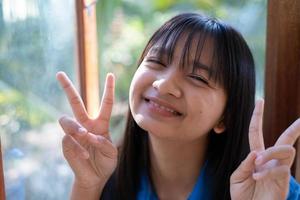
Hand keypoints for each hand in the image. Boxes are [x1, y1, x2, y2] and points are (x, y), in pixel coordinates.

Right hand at [56, 72, 117, 189]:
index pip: (106, 103)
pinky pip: (68, 140)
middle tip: (59, 74)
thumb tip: (87, 135)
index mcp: (101, 123)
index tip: (110, 75)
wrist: (95, 177)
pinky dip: (78, 148)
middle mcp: (86, 125)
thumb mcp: (112, 153)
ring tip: (84, 136)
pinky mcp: (66, 144)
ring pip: (66, 120)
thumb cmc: (105, 162)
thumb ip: (103, 142)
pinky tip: (84, 156)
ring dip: (75, 128)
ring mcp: (75, 134)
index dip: (108, 89)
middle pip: (75, 103)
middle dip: (67, 88)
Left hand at [230, 99, 299, 199]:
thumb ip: (244, 164)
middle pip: (285, 139)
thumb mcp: (237, 178)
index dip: (258, 117)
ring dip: (271, 152)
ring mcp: (279, 169)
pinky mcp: (284, 180)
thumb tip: (256, 152)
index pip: (256, 132)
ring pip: (285, 150)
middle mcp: (270, 160)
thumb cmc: (243, 195)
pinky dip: (266, 172)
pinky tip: (256, 177)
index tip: (260, 100)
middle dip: (295, 129)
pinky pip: (279, 168)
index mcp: (256, 156)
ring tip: (258, 163)